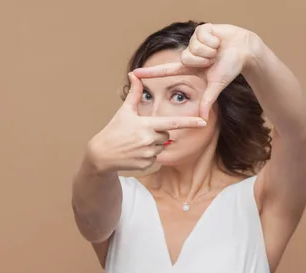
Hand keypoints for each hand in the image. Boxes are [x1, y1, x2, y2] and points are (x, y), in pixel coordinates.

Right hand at [87, 72, 207, 172]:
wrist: (102, 154)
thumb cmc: (114, 130)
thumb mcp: (124, 111)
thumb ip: (135, 93)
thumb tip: (135, 74)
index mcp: (147, 125)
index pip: (173, 123)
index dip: (190, 122)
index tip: (203, 122)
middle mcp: (150, 140)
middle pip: (166, 135)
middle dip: (157, 133)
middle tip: (140, 133)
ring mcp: (149, 154)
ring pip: (161, 147)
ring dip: (153, 145)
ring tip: (136, 143)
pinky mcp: (147, 165)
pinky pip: (155, 158)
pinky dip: (148, 155)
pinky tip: (135, 153)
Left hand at [133, 23, 259, 119]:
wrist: (245, 50)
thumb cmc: (230, 67)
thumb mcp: (216, 85)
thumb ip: (207, 101)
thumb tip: (203, 119)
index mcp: (189, 67)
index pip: (166, 70)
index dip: (150, 73)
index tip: (135, 74)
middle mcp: (189, 54)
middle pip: (186, 58)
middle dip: (203, 59)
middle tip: (214, 59)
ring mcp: (194, 41)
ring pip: (194, 47)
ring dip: (209, 50)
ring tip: (218, 49)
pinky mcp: (201, 29)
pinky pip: (201, 35)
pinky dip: (213, 40)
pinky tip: (219, 40)